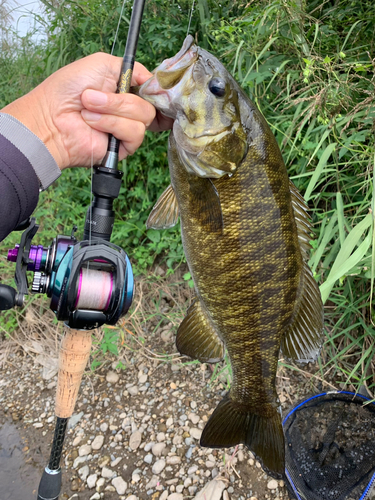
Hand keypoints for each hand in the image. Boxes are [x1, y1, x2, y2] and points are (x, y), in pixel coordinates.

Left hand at [1, 53, 172, 169]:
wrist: (51, 118)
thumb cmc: (68, 89)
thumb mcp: (102, 64)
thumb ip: (132, 67)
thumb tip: (153, 81)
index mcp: (125, 91)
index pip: (153, 91)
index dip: (153, 89)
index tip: (142, 85)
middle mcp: (128, 111)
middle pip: (149, 105)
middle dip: (120, 100)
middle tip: (92, 98)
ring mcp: (126, 130)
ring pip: (143, 118)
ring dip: (112, 111)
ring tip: (88, 111)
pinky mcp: (124, 147)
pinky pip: (135, 134)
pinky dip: (113, 125)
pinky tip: (93, 124)